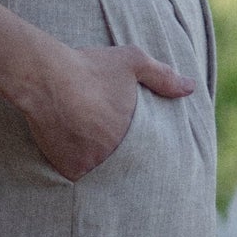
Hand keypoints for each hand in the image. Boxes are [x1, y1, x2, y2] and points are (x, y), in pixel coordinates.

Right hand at [24, 45, 193, 180]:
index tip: (125, 133)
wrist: (45, 78)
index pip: (145, 148)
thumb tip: (191, 88)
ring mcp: (93, 165)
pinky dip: (75, 166)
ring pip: (100, 170)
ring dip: (96, 160)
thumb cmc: (90, 68)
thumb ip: (163, 76)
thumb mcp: (132, 62)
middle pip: (121, 161)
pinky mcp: (69, 170)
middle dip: (115, 152)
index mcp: (136, 133)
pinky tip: (71, 150)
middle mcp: (116, 155)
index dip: (137, 143)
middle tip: (103, 138)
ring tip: (88, 143)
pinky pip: (76, 175)